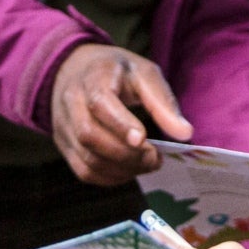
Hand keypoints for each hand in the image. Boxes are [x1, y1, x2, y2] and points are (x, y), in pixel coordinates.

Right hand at [48, 43, 192, 184]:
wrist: (76, 70)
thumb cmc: (116, 73)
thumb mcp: (143, 73)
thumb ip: (162, 101)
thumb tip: (185, 134)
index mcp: (92, 77)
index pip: (100, 103)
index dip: (120, 124)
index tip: (143, 139)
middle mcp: (71, 103)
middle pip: (89, 135)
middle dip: (126, 153)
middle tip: (155, 158)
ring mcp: (64, 127)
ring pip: (87, 159)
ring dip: (122, 169)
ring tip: (147, 164)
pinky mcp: (64, 146)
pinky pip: (84, 171)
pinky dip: (110, 177)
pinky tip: (130, 169)